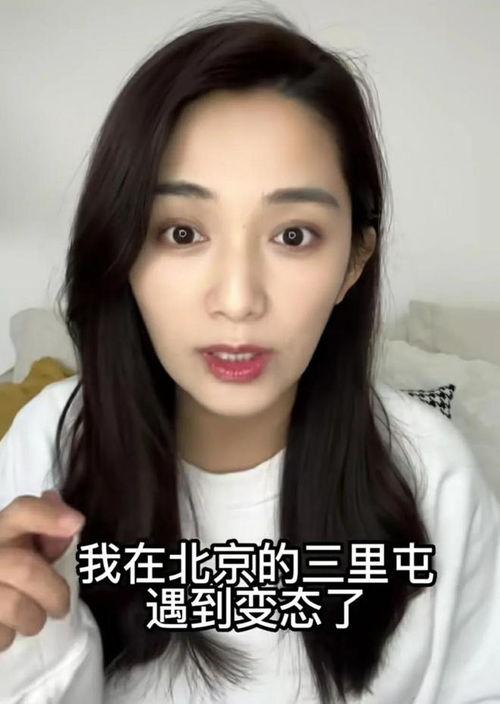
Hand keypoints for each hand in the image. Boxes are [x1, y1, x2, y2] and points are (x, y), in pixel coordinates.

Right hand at [0, 490, 84, 651]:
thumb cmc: (12, 573)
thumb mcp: (30, 550)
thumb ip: (50, 537)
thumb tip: (73, 523)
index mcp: (2, 528)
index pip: (22, 511)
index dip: (49, 516)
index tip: (78, 523)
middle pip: (26, 569)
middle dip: (54, 593)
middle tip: (61, 608)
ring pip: (15, 606)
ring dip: (33, 620)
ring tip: (32, 619)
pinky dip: (8, 637)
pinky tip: (6, 628)